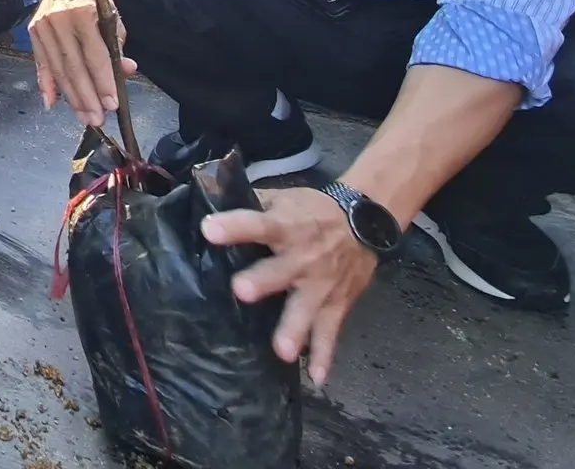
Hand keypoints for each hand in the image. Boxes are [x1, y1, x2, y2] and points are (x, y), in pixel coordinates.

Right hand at [27, 0, 135, 128]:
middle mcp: (57, 20)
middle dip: (87, 97)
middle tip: (97, 119)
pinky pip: (40, 64)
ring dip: (71, 97)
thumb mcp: (110, 12)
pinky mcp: (33, 32)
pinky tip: (52, 103)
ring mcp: (42, 27)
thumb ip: (116, 42)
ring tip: (83, 117)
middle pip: (74, 67)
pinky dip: (45, 85)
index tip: (111, 103)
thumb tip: (126, 69)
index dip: (103, 81)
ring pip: (58, 69)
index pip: (94, 54)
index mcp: (81, 12)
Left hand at [202, 186, 378, 385]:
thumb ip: (251, 204)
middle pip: (280, 270)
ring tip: (283, 352)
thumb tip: (210, 195)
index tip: (209, 229)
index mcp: (285, 226)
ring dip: (295, 329)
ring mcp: (320, 285)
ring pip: (305, 309)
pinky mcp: (336, 305)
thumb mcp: (284, 198)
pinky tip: (318, 379)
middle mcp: (302, 257)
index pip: (257, 224)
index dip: (234, 226)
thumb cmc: (312, 211)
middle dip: (262, 281)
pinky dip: (326, 357)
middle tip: (241, 290)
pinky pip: (330, 333)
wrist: (365, 222)